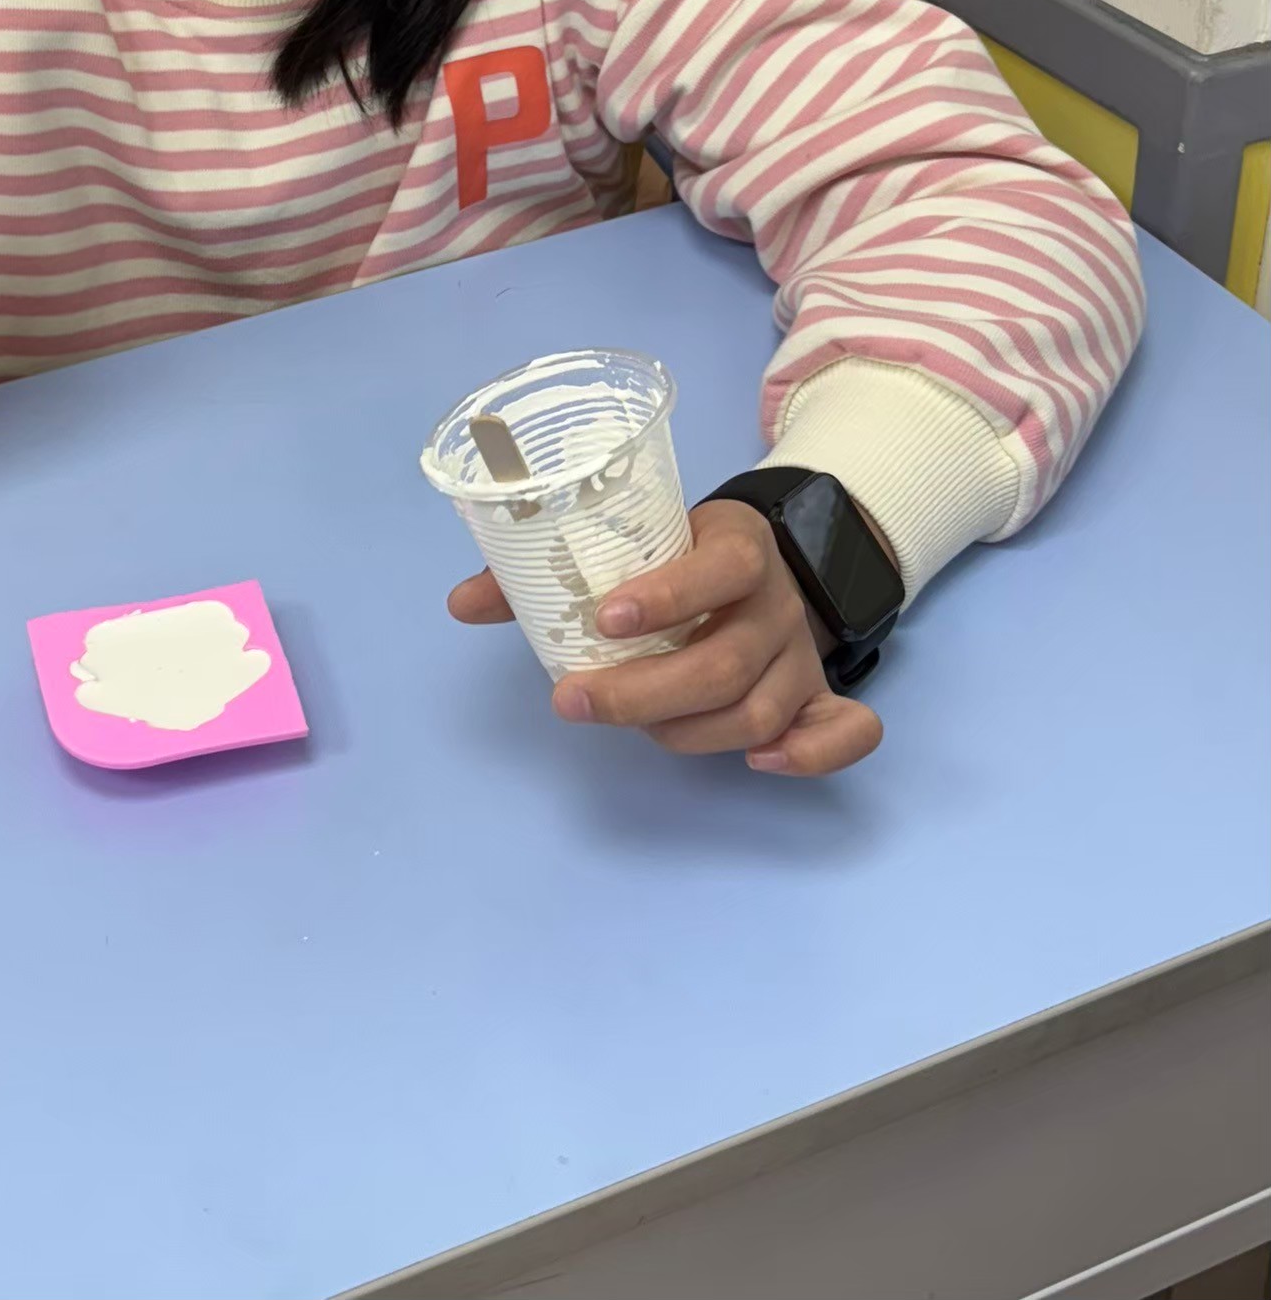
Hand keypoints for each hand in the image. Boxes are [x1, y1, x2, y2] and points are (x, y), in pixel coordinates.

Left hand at [448, 498, 884, 775]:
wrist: (764, 559)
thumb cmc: (677, 553)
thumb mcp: (629, 537)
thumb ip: (548, 569)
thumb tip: (462, 603)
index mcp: (738, 547)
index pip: (718, 570)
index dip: (666, 596)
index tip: (604, 619)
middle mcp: (778, 604)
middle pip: (726, 663)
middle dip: (644, 692)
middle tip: (572, 700)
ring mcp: (802, 655)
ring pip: (759, 711)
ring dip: (687, 731)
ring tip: (628, 727)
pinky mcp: (817, 696)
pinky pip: (843, 733)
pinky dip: (813, 756)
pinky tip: (758, 767)